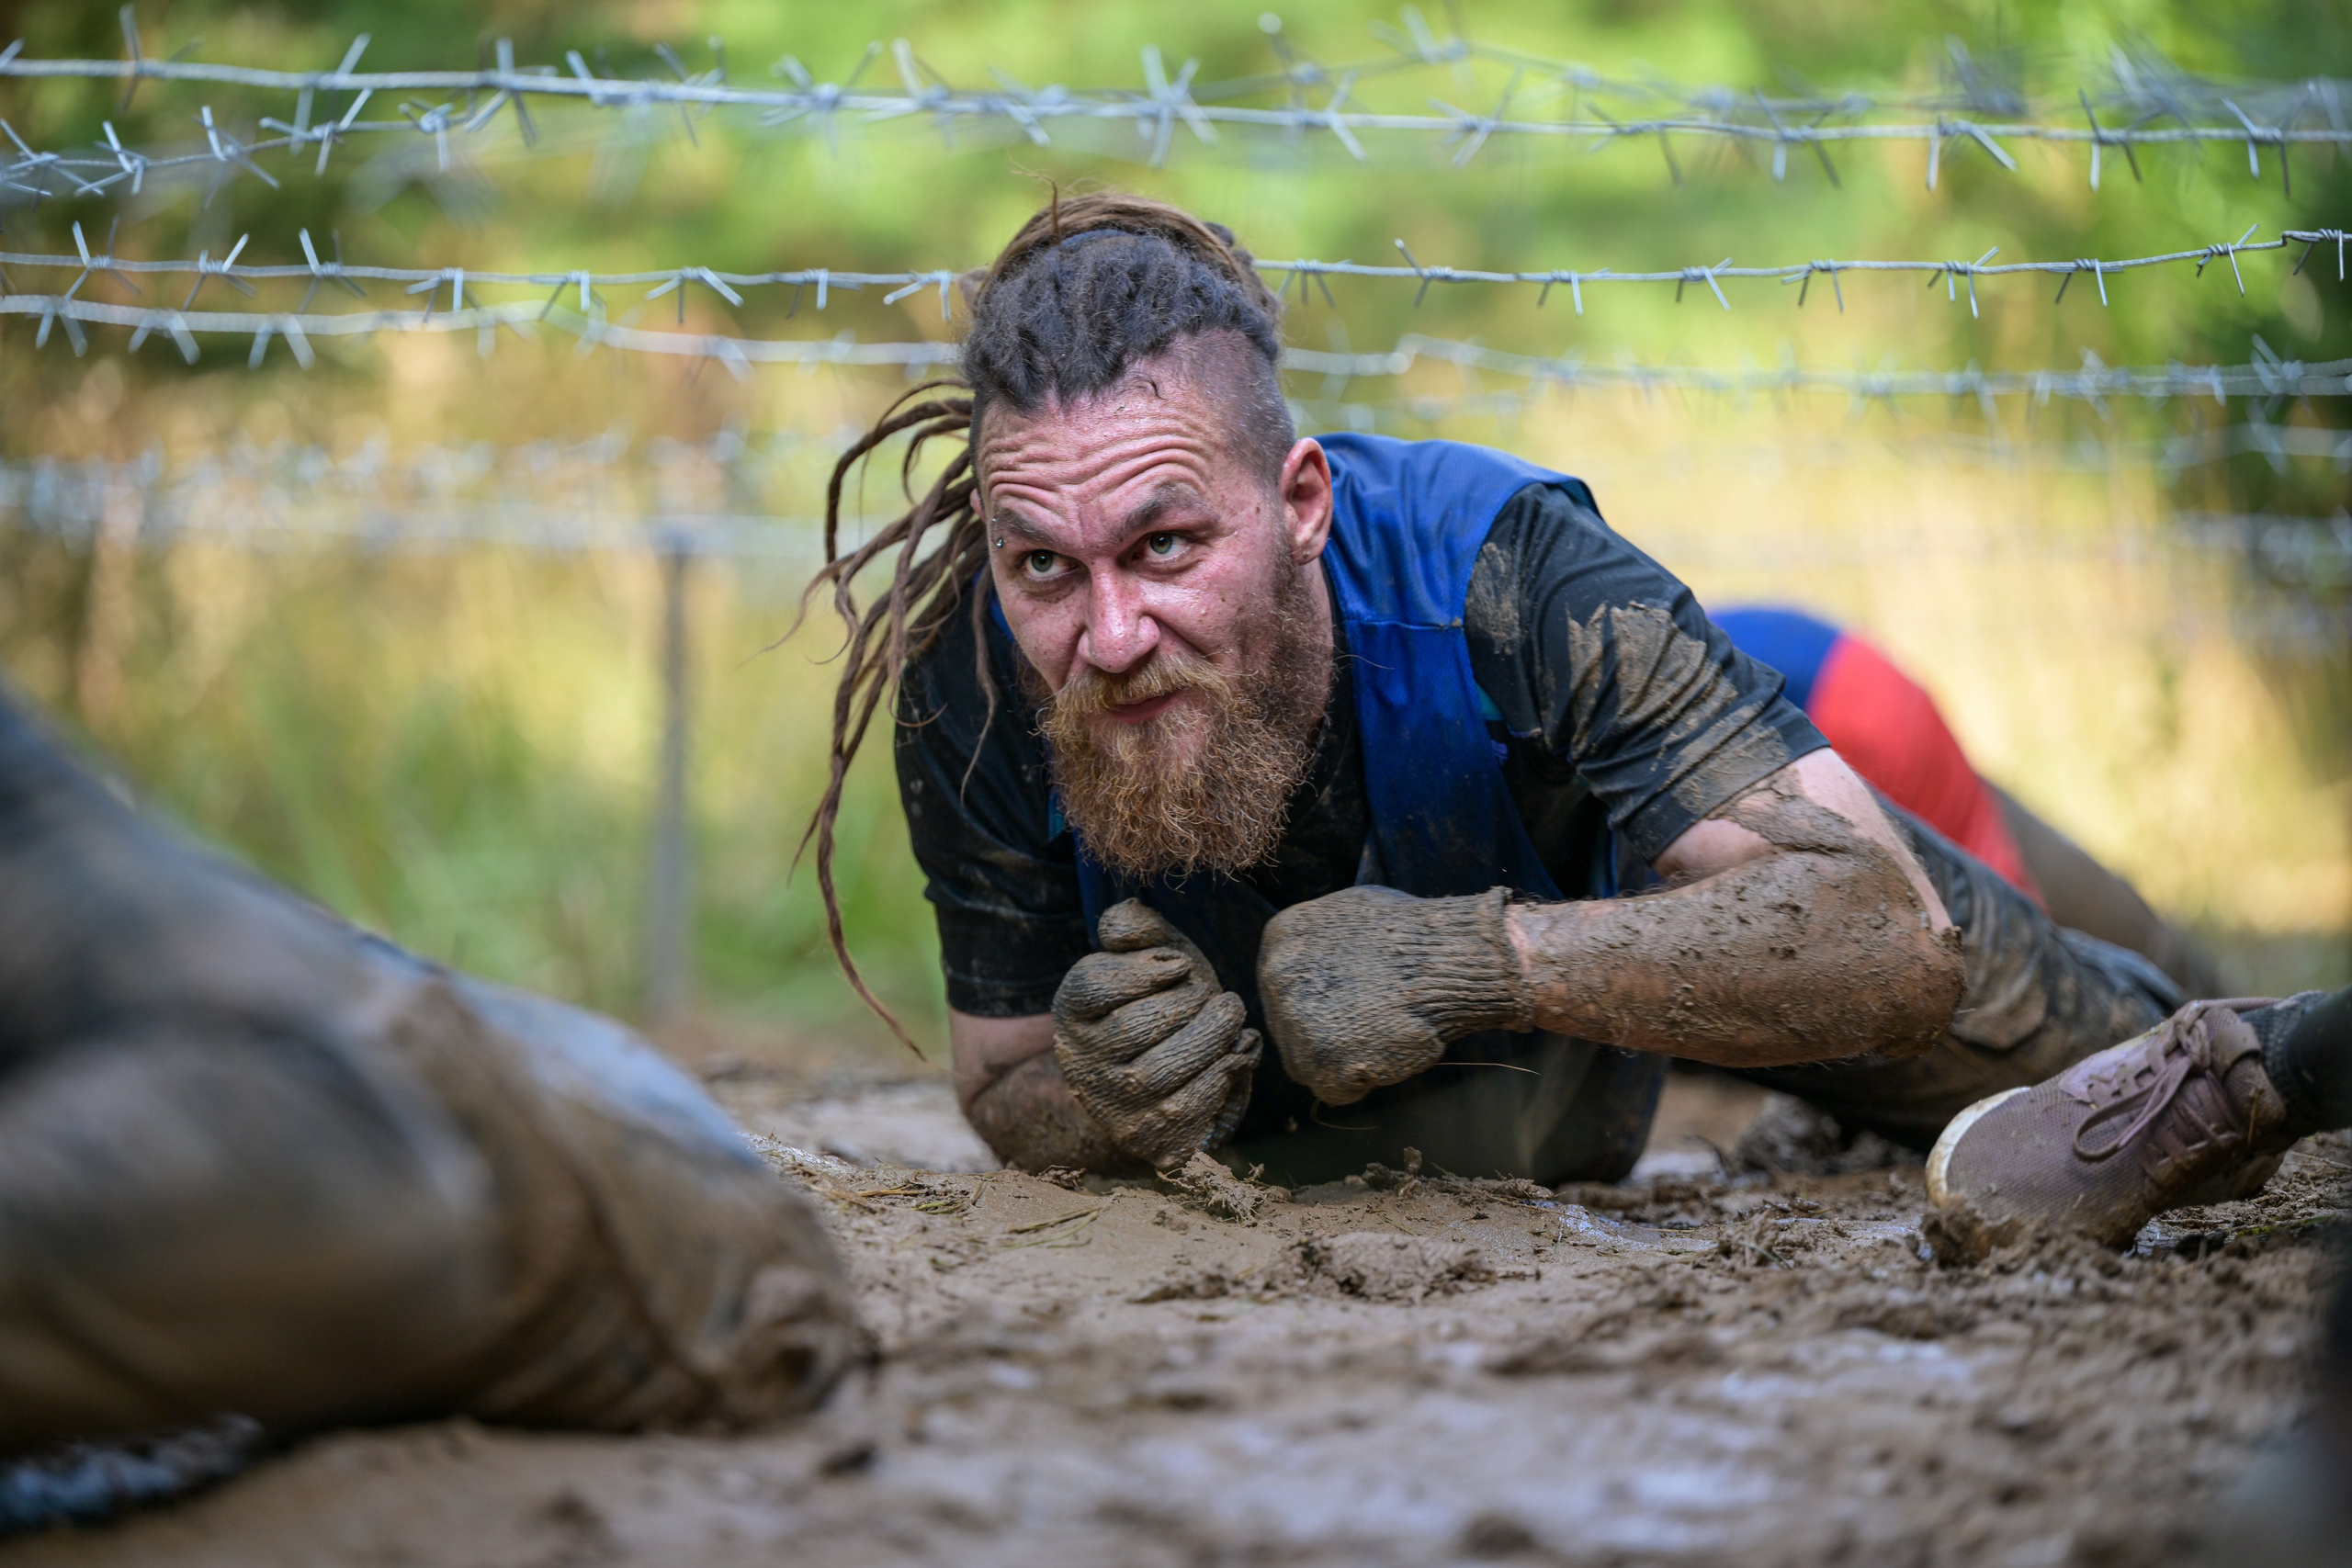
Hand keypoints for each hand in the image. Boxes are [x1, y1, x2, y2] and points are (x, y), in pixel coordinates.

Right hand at [1051, 900, 1260, 1168]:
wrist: (1171, 1071)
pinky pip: (1188, 1109)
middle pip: (1137, 1028)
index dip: (1145, 970)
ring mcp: (1111, 1107)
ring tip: (1232, 1017)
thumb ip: (1135, 927)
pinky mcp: (1147, 1139)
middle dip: (1191, 1004)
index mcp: (1072, 1011)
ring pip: (1161, 1072)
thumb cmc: (1161, 1000)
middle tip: (1220, 996)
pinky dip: (1224, 1075)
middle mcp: (1081, 1063)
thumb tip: (1128, 917)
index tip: (1181, 965)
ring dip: (1212, 1038)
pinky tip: (1238, 1053)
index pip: (1096, 985)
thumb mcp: (1147, 955)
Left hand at [1257, 885, 1531, 1105]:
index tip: (1352, 1001)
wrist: (1450, 962)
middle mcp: (1276, 977)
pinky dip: (1362, 1082)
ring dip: (1343, 1058)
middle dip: (1328, 1030)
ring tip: (1383, 1033)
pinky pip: (1334, 1090)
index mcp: (1283, 937)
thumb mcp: (1349, 915)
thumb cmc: (1415, 936)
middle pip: (1290, 1026)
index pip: (1287, 986)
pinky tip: (1385, 1053)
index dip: (1322, 1000)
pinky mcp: (1319, 1064)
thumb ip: (1319, 944)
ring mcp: (1294, 1021)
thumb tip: (1314, 963)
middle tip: (1370, 1023)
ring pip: (1306, 1062)